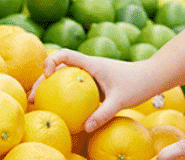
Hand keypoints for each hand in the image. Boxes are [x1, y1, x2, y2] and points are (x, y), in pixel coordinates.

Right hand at [30, 48, 158, 132]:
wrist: (153, 77)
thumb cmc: (138, 84)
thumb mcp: (120, 100)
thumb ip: (103, 113)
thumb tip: (85, 128)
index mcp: (92, 64)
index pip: (65, 55)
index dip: (51, 61)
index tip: (47, 75)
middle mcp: (89, 67)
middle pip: (59, 68)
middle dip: (42, 81)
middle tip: (32, 98)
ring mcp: (91, 75)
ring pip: (65, 78)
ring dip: (51, 88)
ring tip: (38, 106)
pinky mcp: (95, 84)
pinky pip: (75, 88)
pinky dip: (64, 95)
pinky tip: (61, 112)